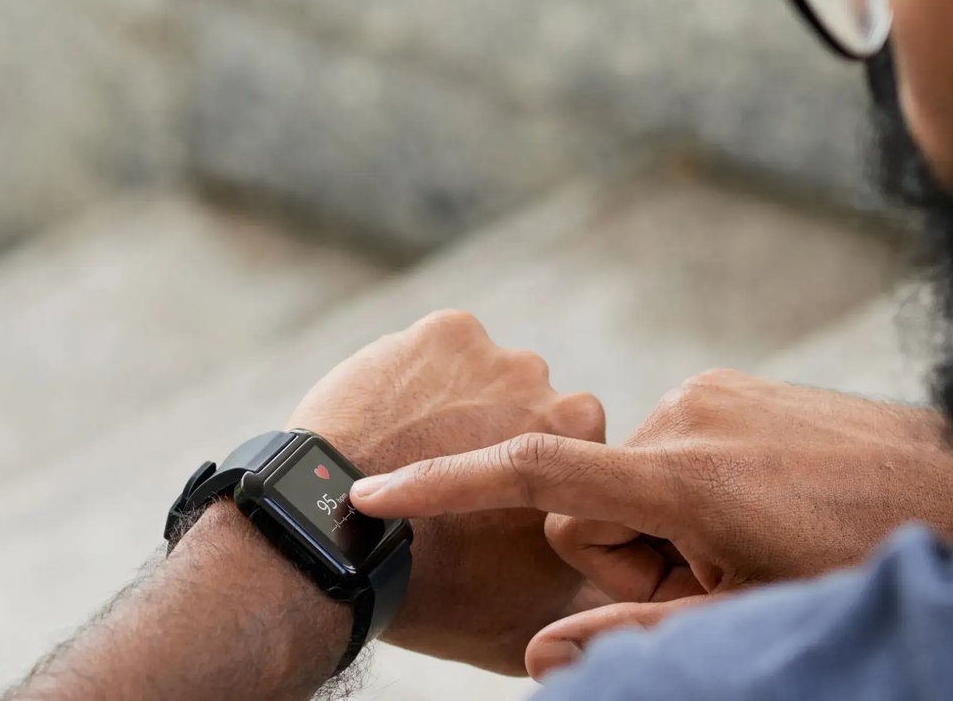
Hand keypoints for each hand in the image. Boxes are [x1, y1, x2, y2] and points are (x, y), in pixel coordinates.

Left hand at [286, 310, 608, 675]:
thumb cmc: (433, 594)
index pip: (573, 463)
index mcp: (592, 468)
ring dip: (462, 403)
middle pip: (535, 414)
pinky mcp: (450, 330)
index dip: (531, 487)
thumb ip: (586, 606)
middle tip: (450, 483)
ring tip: (411, 448)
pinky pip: (443, 346)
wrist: (338, 541)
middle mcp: (565, 405)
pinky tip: (392, 418)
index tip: (492, 507)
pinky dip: (420, 373)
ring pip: (487, 377)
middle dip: (501, 437)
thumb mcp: (531, 621)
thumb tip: (613, 612)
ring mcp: (507, 362)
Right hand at [349, 369, 952, 678]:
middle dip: (630, 557)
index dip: (448, 486)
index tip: (371, 494)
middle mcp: (687, 414)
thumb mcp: (753, 618)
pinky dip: (692, 495)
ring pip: (629, 481)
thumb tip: (541, 660)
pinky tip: (764, 514)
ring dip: (667, 530)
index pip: (536, 470)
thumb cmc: (866, 563)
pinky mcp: (734, 389)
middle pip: (588, 503)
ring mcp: (713, 394)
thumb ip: (640, 637)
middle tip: (717, 582)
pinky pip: (670, 451)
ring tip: (752, 548)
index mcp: (684, 473)